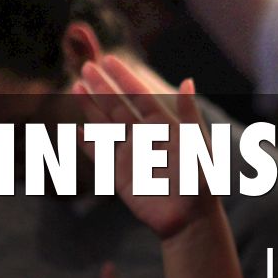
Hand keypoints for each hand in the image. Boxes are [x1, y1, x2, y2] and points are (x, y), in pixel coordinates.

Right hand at [73, 55, 213, 240]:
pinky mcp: (119, 175)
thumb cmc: (201, 180)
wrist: (190, 217)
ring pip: (106, 125)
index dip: (125, 78)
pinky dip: (88, 142)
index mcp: (166, 126)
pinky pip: (100, 154)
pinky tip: (76, 128)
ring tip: (76, 87)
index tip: (109, 60)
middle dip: (103, 87)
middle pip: (119, 106)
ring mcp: (131, 155)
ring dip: (91, 107)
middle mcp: (146, 137)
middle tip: (85, 66)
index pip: (141, 96)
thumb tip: (188, 80)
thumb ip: (189, 114)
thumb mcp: (198, 143)